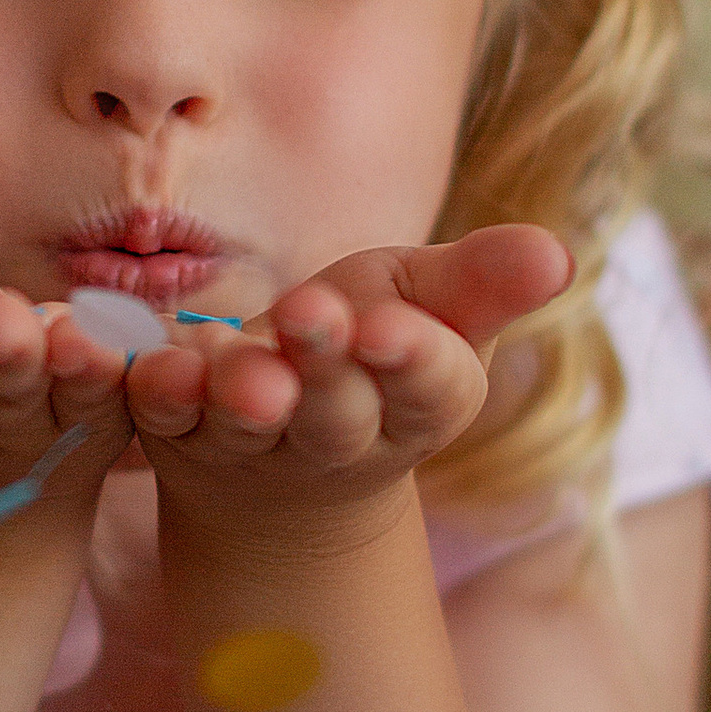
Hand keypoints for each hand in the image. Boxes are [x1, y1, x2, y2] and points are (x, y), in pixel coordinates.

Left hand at [121, 224, 575, 560]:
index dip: (414, 358)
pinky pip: (163, 417)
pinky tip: (153, 367)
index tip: (392, 325)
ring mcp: (254, 443)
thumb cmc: (371, 352)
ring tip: (244, 373)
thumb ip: (485, 282)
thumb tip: (557, 253)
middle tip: (311, 314)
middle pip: (338, 414)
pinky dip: (158, 393)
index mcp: (417, 404)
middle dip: (328, 365)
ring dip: (244, 396)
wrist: (281, 458)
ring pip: (249, 425)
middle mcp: (338, 437)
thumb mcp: (434, 308)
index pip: (430, 390)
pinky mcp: (179, 434)